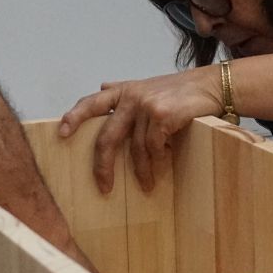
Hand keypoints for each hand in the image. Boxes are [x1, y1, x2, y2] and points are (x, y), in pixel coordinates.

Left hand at [59, 66, 222, 192]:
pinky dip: (157, 161)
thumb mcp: (147, 87)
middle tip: (104, 186)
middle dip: (102, 166)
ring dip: (141, 171)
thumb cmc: (179, 91)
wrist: (211, 86)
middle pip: (107, 137)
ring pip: (135, 149)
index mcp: (123, 91)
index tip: (61, 134)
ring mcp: (145, 105)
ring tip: (146, 186)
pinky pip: (153, 147)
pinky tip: (162, 168)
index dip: (74, 117)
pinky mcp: (161, 115)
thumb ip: (123, 90)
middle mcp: (130, 97)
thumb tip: (102, 87)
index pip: (91, 103)